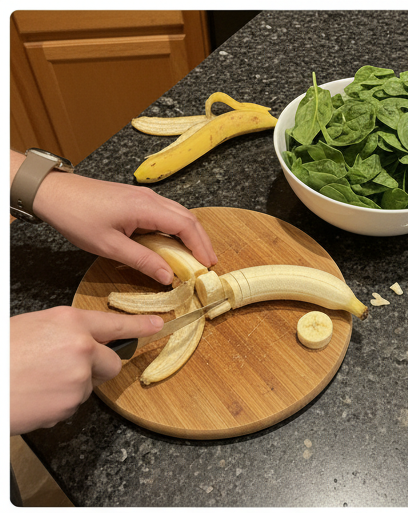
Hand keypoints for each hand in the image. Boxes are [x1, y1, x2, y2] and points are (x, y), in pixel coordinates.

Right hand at [10, 307, 164, 433]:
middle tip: (65, 368)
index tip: (159, 326)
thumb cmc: (3, 353)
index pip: (115, 323)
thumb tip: (83, 342)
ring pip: (89, 385)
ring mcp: (79, 378)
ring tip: (35, 379)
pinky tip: (34, 394)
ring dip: (70, 386)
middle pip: (112, 362)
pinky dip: (57, 402)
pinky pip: (73, 403)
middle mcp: (81, 348)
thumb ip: (63, 333)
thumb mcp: (31, 328)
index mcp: (68, 321)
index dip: (140, 326)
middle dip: (98, 367)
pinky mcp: (72, 404)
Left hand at [12, 151, 216, 284]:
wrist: (51, 192)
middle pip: (188, 218)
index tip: (207, 266)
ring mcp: (143, 196)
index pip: (186, 226)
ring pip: (178, 214)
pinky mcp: (135, 199)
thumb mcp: (110, 246)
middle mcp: (149, 198)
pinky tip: (174, 243)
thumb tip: (169, 277)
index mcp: (146, 208)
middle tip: (208, 264)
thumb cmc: (76, 216)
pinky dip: (177, 229)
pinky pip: (165, 213)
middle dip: (202, 241)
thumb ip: (143, 261)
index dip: (201, 247)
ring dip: (191, 235)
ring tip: (196, 256)